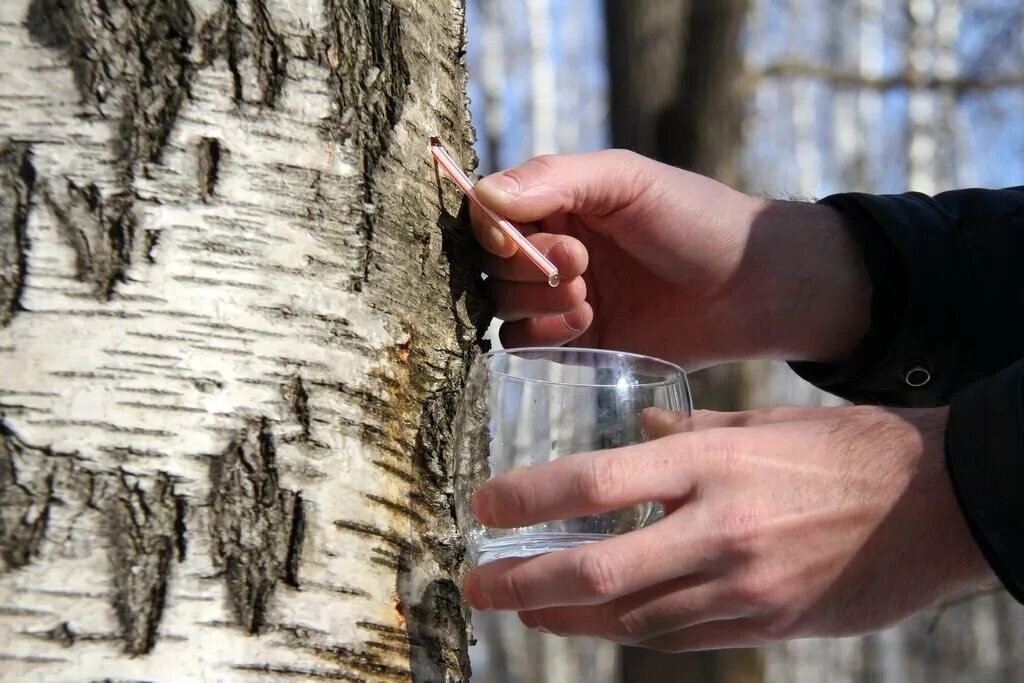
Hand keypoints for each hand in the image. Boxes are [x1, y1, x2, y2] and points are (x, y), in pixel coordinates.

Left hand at [462, 406, 993, 650]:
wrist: (938, 505)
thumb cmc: (845, 450)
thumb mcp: (761, 424)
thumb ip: (691, 434)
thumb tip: (638, 435)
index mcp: (710, 464)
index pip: (593, 482)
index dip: (527, 498)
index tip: (485, 505)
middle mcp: (717, 529)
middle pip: (595, 569)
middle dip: (523, 582)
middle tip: (477, 583)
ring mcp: (741, 586)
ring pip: (630, 618)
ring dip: (568, 618)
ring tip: (527, 607)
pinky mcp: (765, 623)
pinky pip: (678, 637)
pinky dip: (630, 630)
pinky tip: (601, 622)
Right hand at [471, 150, 871, 367]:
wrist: (748, 288)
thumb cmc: (694, 218)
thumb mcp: (626, 180)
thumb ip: (556, 178)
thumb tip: (483, 196)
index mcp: (557, 199)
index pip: (488, 208)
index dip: (489, 225)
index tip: (512, 236)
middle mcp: (548, 245)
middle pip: (488, 259)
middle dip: (526, 264)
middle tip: (581, 263)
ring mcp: (557, 295)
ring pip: (500, 301)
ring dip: (537, 300)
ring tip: (588, 297)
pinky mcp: (570, 341)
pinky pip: (521, 342)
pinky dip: (543, 335)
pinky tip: (586, 324)